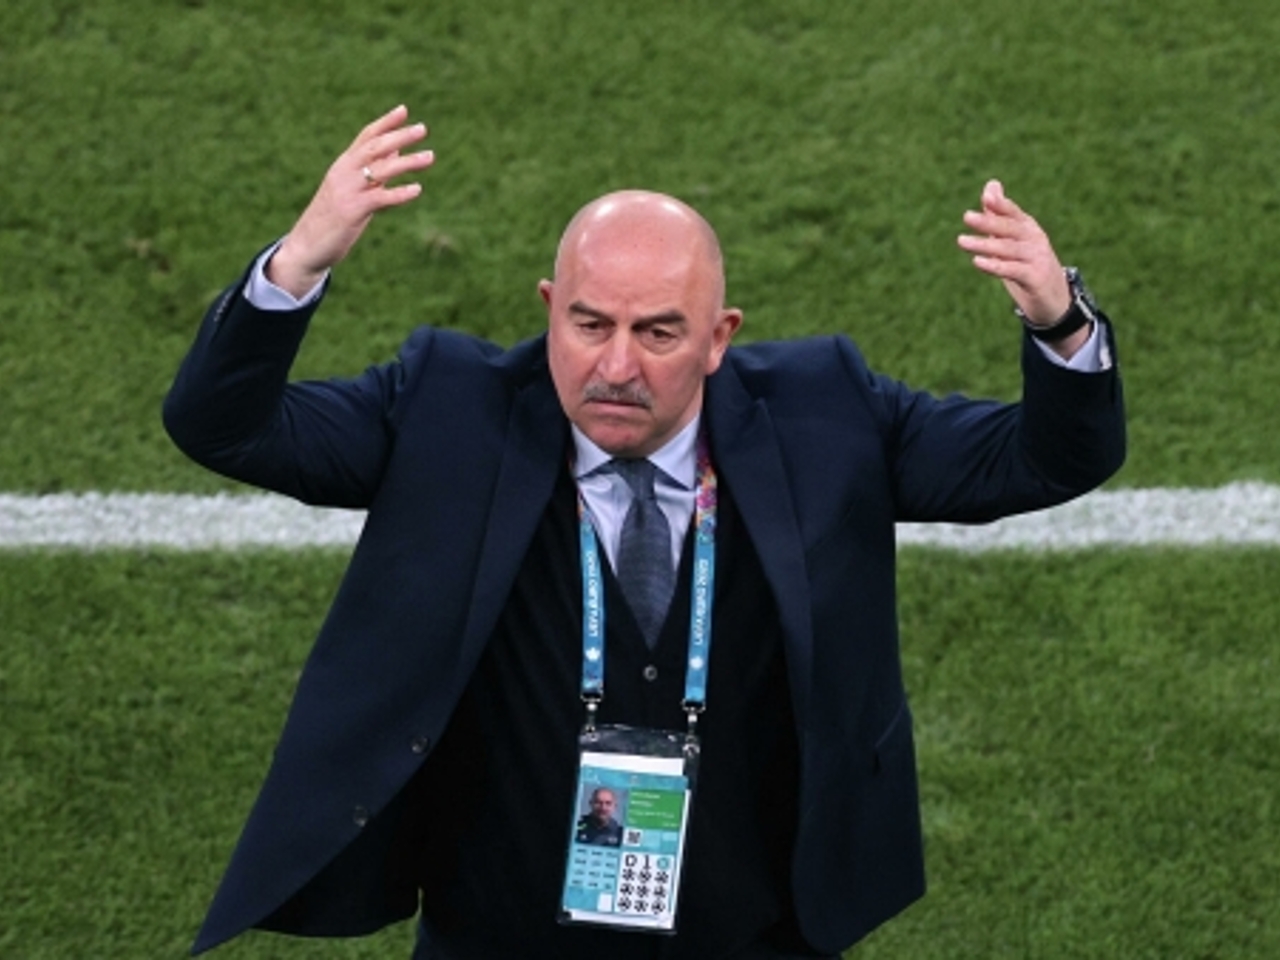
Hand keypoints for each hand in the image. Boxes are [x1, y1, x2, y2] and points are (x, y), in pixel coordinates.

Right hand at [267, 105, 435, 297]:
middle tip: (422, 129)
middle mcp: (344, 173)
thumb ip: (371, 171)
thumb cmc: (332, 217)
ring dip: (407, 162)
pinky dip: (399, 193)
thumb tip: (393, 151)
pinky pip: (379, 199)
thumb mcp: (351, 189)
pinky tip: (417, 190)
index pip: (365, 137)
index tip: (404, 110)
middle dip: (399, 136)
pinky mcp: (352, 211)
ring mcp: (347, 191)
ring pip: (380, 170)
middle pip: (374, 148)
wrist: (306, 245)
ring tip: (430, 156)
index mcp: (343, 166)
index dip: (385, 123)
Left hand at [957, 180, 1070, 326]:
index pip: (1013, 213)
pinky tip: (977, 261)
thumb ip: (999, 214)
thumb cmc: (1028, 263)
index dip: (1001, 205)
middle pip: (1009, 229)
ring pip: (1007, 249)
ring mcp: (1037, 258)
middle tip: (967, 216)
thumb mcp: (1014, 238)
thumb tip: (991, 184)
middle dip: (988, 222)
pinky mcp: (1035, 278)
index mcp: (1028, 228)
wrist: (1054, 297)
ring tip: (961, 240)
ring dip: (984, 245)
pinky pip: (1013, 270)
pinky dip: (995, 265)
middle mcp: (1035, 240)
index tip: (987, 197)